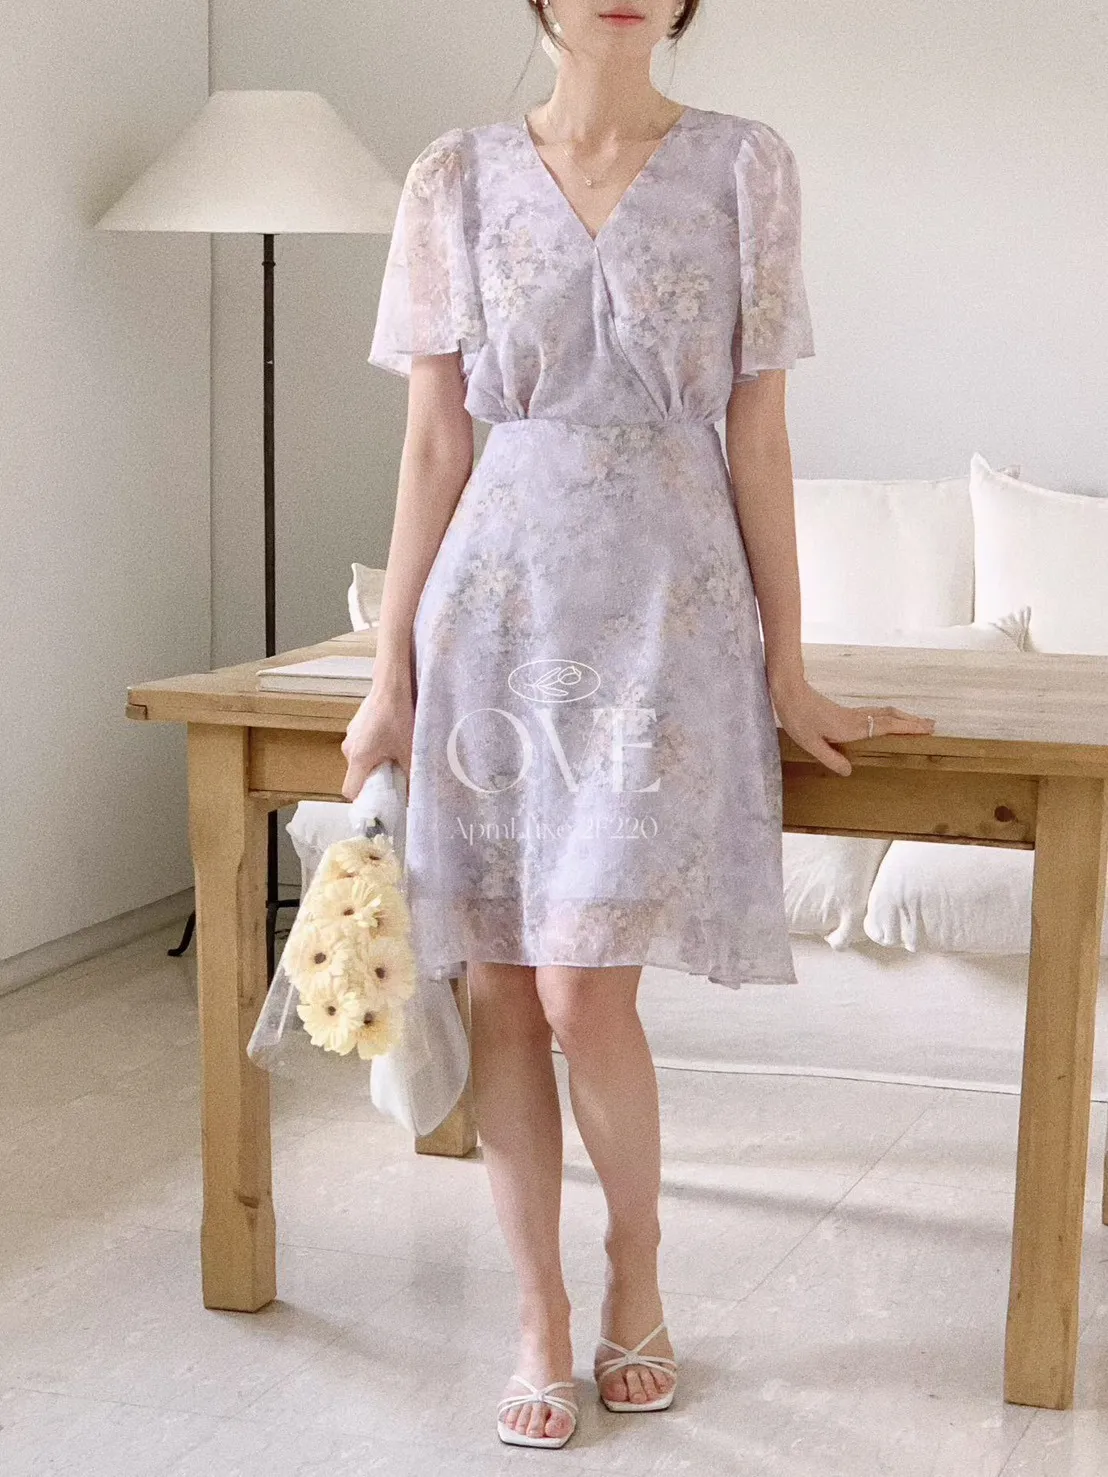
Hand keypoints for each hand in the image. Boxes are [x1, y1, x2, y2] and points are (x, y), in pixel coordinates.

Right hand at [340, 685, 414, 801]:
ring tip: (394, 754)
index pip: (350, 791)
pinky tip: (390, 738)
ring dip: (375, 762)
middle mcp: (349, 749)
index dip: (363, 799)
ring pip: (360, 760)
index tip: (379, 800)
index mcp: (359, 758)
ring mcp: (351, 735)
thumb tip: (413, 794)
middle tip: (394, 777)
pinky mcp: (356, 725)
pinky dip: (373, 748)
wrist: (392, 685)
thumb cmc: (399, 716)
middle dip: (374, 780)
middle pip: (357, 775)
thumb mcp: (409, 750)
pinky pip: (362, 745)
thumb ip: (410, 775)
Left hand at [770, 676, 935, 777]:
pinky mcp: (844, 712)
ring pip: (884, 713)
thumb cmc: (798, 718)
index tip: (928, 729)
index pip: (887, 727)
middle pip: (891, 717)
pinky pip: (874, 714)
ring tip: (916, 722)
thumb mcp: (811, 744)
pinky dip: (889, 717)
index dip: (908, 728)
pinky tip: (887, 722)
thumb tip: (850, 772)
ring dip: (902, 718)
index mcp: (852, 727)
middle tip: (932, 725)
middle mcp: (856, 719)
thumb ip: (831, 758)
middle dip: (912, 721)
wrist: (789, 692)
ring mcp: (851, 714)